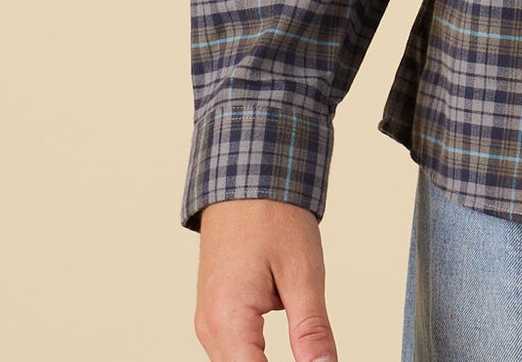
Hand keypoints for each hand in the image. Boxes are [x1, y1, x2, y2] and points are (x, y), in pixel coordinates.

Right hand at [192, 198, 338, 361]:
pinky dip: (257, 354)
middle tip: (313, 355)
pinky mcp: (215, 313)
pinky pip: (233, 350)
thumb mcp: (303, 272)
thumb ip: (311, 329)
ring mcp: (208, 321)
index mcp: (227, 320)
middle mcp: (209, 327)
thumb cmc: (272, 215)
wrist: (247, 178)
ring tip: (302, 349)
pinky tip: (286, 344)